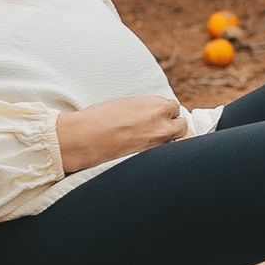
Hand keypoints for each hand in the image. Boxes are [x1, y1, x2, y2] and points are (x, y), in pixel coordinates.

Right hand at [53, 90, 191, 173]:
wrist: (83, 138)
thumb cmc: (98, 119)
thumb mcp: (126, 105)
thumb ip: (145, 110)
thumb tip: (153, 116)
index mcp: (156, 105)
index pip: (174, 108)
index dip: (166, 114)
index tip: (159, 119)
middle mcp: (162, 123)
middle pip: (181, 126)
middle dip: (173, 128)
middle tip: (158, 133)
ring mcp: (159, 143)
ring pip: (177, 143)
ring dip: (169, 143)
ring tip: (152, 145)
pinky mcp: (151, 159)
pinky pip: (164, 157)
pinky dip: (160, 157)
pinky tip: (148, 157)